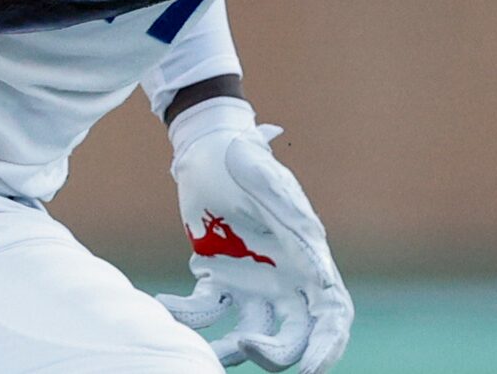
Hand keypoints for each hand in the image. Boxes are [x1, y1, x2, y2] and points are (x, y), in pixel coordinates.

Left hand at [157, 99, 352, 372]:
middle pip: (293, 336)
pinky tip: (164, 304)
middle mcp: (284, 278)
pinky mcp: (216, 275)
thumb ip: (294, 223)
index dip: (328, 346)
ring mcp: (250, 281)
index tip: (311, 370)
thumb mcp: (268, 182)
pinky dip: (188, 314)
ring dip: (232, 349)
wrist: (206, 145)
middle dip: (276, 354)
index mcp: (308, 259)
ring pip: (251, 333)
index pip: (331, 315)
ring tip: (205, 351)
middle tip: (246, 346)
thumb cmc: (244, 157)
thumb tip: (322, 272)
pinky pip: (207, 308)